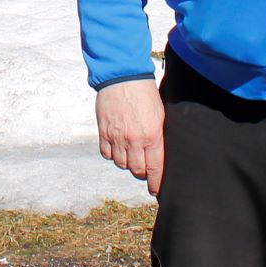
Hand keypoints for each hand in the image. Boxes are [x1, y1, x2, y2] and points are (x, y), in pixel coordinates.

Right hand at [95, 78, 166, 195]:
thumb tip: (161, 155)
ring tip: (131, 155)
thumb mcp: (160, 114)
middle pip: (137, 170)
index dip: (156, 183)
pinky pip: (107, 154)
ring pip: (122, 164)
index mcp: (152, 136)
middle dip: (142, 173)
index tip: (156, 190)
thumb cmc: (145, 93)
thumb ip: (159, 136)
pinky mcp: (104, 132)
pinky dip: (113, 155)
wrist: (123, 76)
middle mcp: (134, 140)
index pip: (155, 169)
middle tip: (145, 170)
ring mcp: (117, 137)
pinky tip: (118, 148)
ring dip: (127, 163)